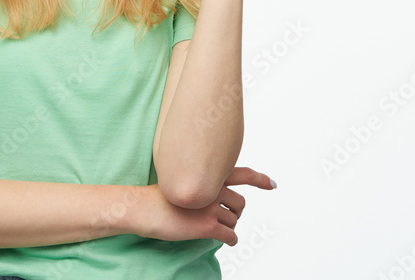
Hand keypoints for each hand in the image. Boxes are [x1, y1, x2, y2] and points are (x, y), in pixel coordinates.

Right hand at [139, 167, 276, 245]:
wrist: (142, 208)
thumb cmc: (158, 196)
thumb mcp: (183, 180)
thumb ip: (201, 183)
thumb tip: (214, 194)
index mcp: (209, 175)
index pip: (243, 174)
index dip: (260, 179)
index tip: (272, 184)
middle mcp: (213, 188)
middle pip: (240, 203)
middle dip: (237, 212)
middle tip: (230, 217)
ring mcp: (211, 207)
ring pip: (234, 220)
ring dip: (231, 226)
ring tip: (222, 229)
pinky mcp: (207, 226)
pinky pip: (230, 235)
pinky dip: (231, 239)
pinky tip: (227, 240)